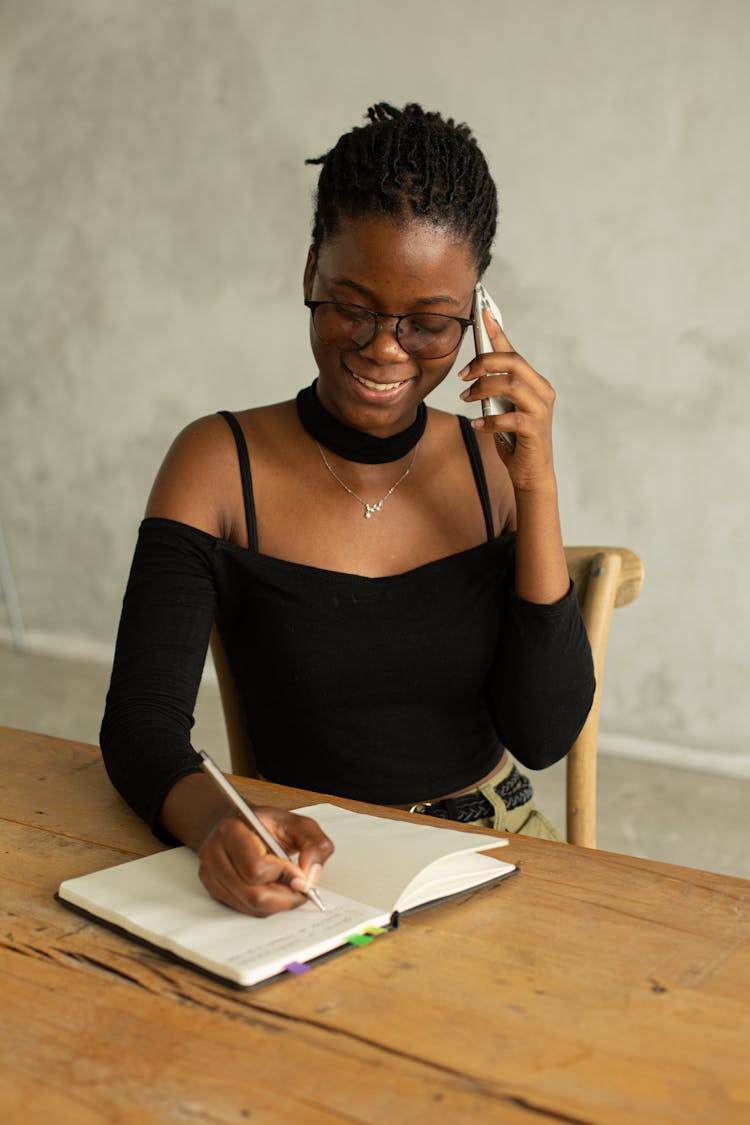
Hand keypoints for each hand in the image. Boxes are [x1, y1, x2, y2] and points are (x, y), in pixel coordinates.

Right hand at [197, 806, 333, 915]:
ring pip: (249, 905)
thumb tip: (309, 877)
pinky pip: (243, 909)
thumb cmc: (267, 824)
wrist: (241, 823)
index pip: (256, 868)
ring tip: (287, 886)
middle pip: (252, 894)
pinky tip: (272, 889)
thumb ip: (314, 845)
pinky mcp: (212, 888)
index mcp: (232, 830)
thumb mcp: (298, 824)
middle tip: (299, 888)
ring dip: (276, 903)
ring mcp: (210, 873)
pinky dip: (264, 906)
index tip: (300, 873)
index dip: (284, 876)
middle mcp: (214, 853)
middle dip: (283, 896)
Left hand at [458, 309, 556, 492]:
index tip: (482, 313)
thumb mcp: (504, 409)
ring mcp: (541, 410)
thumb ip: (496, 391)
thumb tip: (474, 372)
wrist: (532, 473)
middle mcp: (542, 391)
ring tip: (466, 398)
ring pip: (511, 385)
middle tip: (463, 375)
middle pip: (513, 363)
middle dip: (484, 363)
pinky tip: (478, 425)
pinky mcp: (535, 430)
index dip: (497, 332)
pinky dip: (490, 420)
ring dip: (483, 388)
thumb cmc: (516, 440)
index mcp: (535, 383)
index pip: (514, 352)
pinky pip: (510, 418)